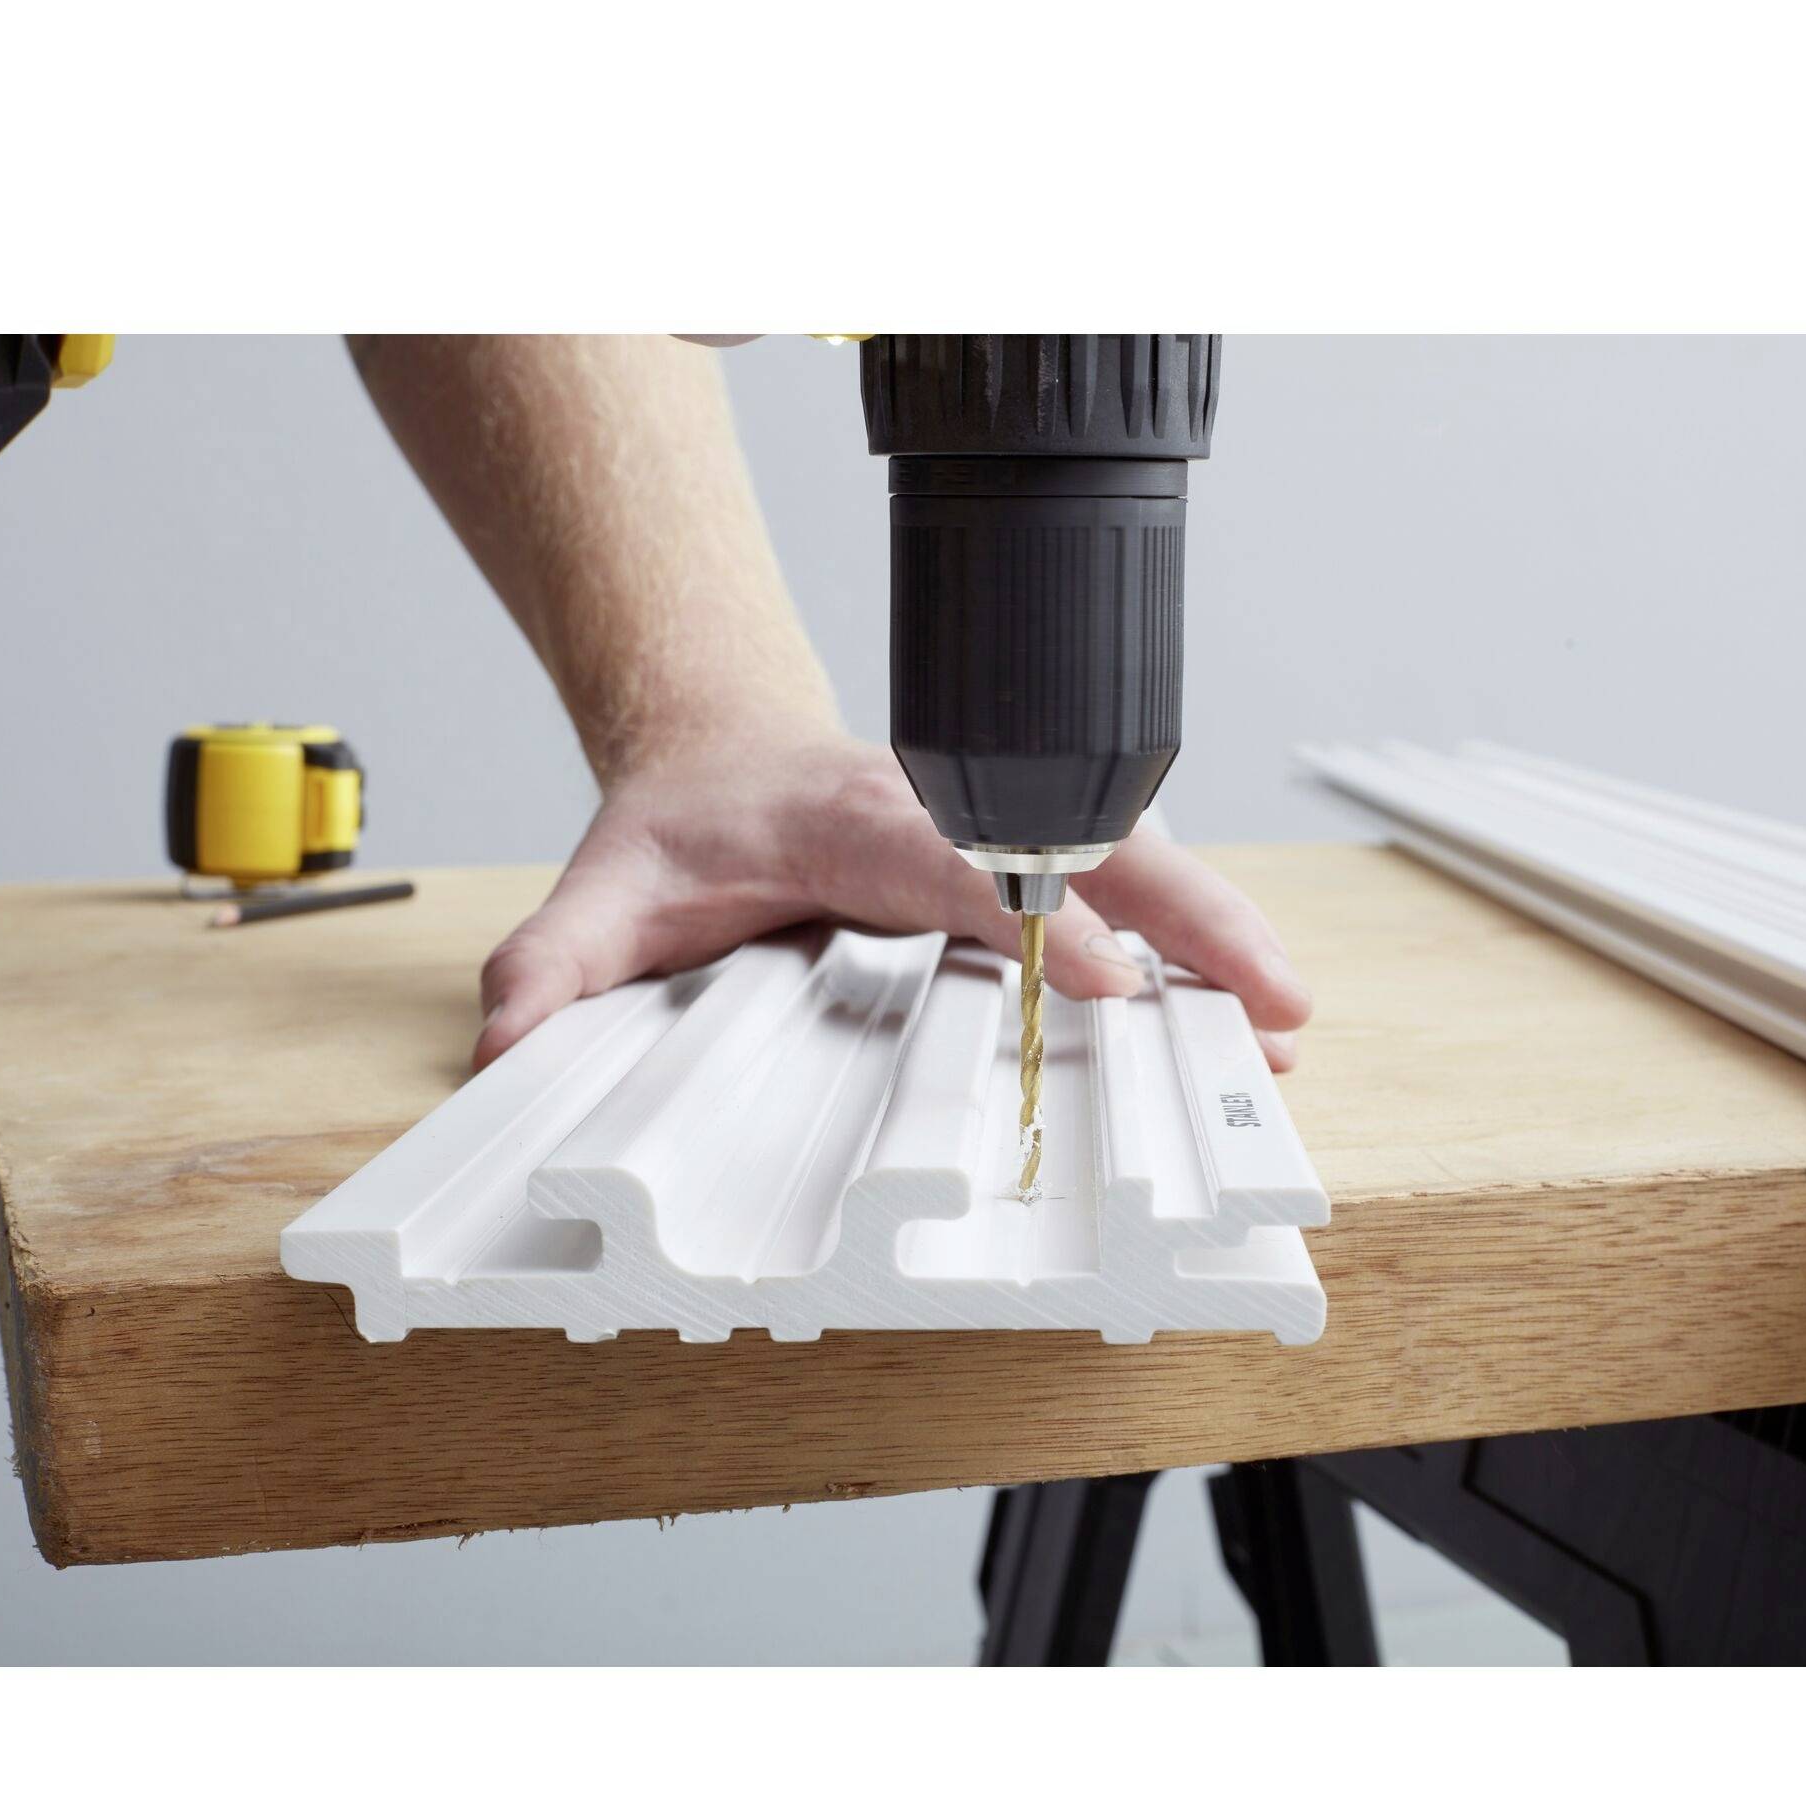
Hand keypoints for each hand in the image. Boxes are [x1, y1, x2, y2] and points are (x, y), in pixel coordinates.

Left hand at [475, 728, 1312, 1073]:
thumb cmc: (687, 827)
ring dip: (1217, 929)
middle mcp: (944, 806)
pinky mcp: (1020, 845)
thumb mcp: (600, 895)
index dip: (1034, 914)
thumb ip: (552, 969)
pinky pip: (1123, 877)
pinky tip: (1248, 1001)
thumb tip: (512, 1049)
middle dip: (1185, 918)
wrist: (723, 751)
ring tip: (1293, 1018)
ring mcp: (994, 819)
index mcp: (851, 816)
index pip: (957, 858)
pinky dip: (1194, 930)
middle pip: (1086, 840)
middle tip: (1268, 1001)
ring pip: (1129, 855)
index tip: (1106, 981)